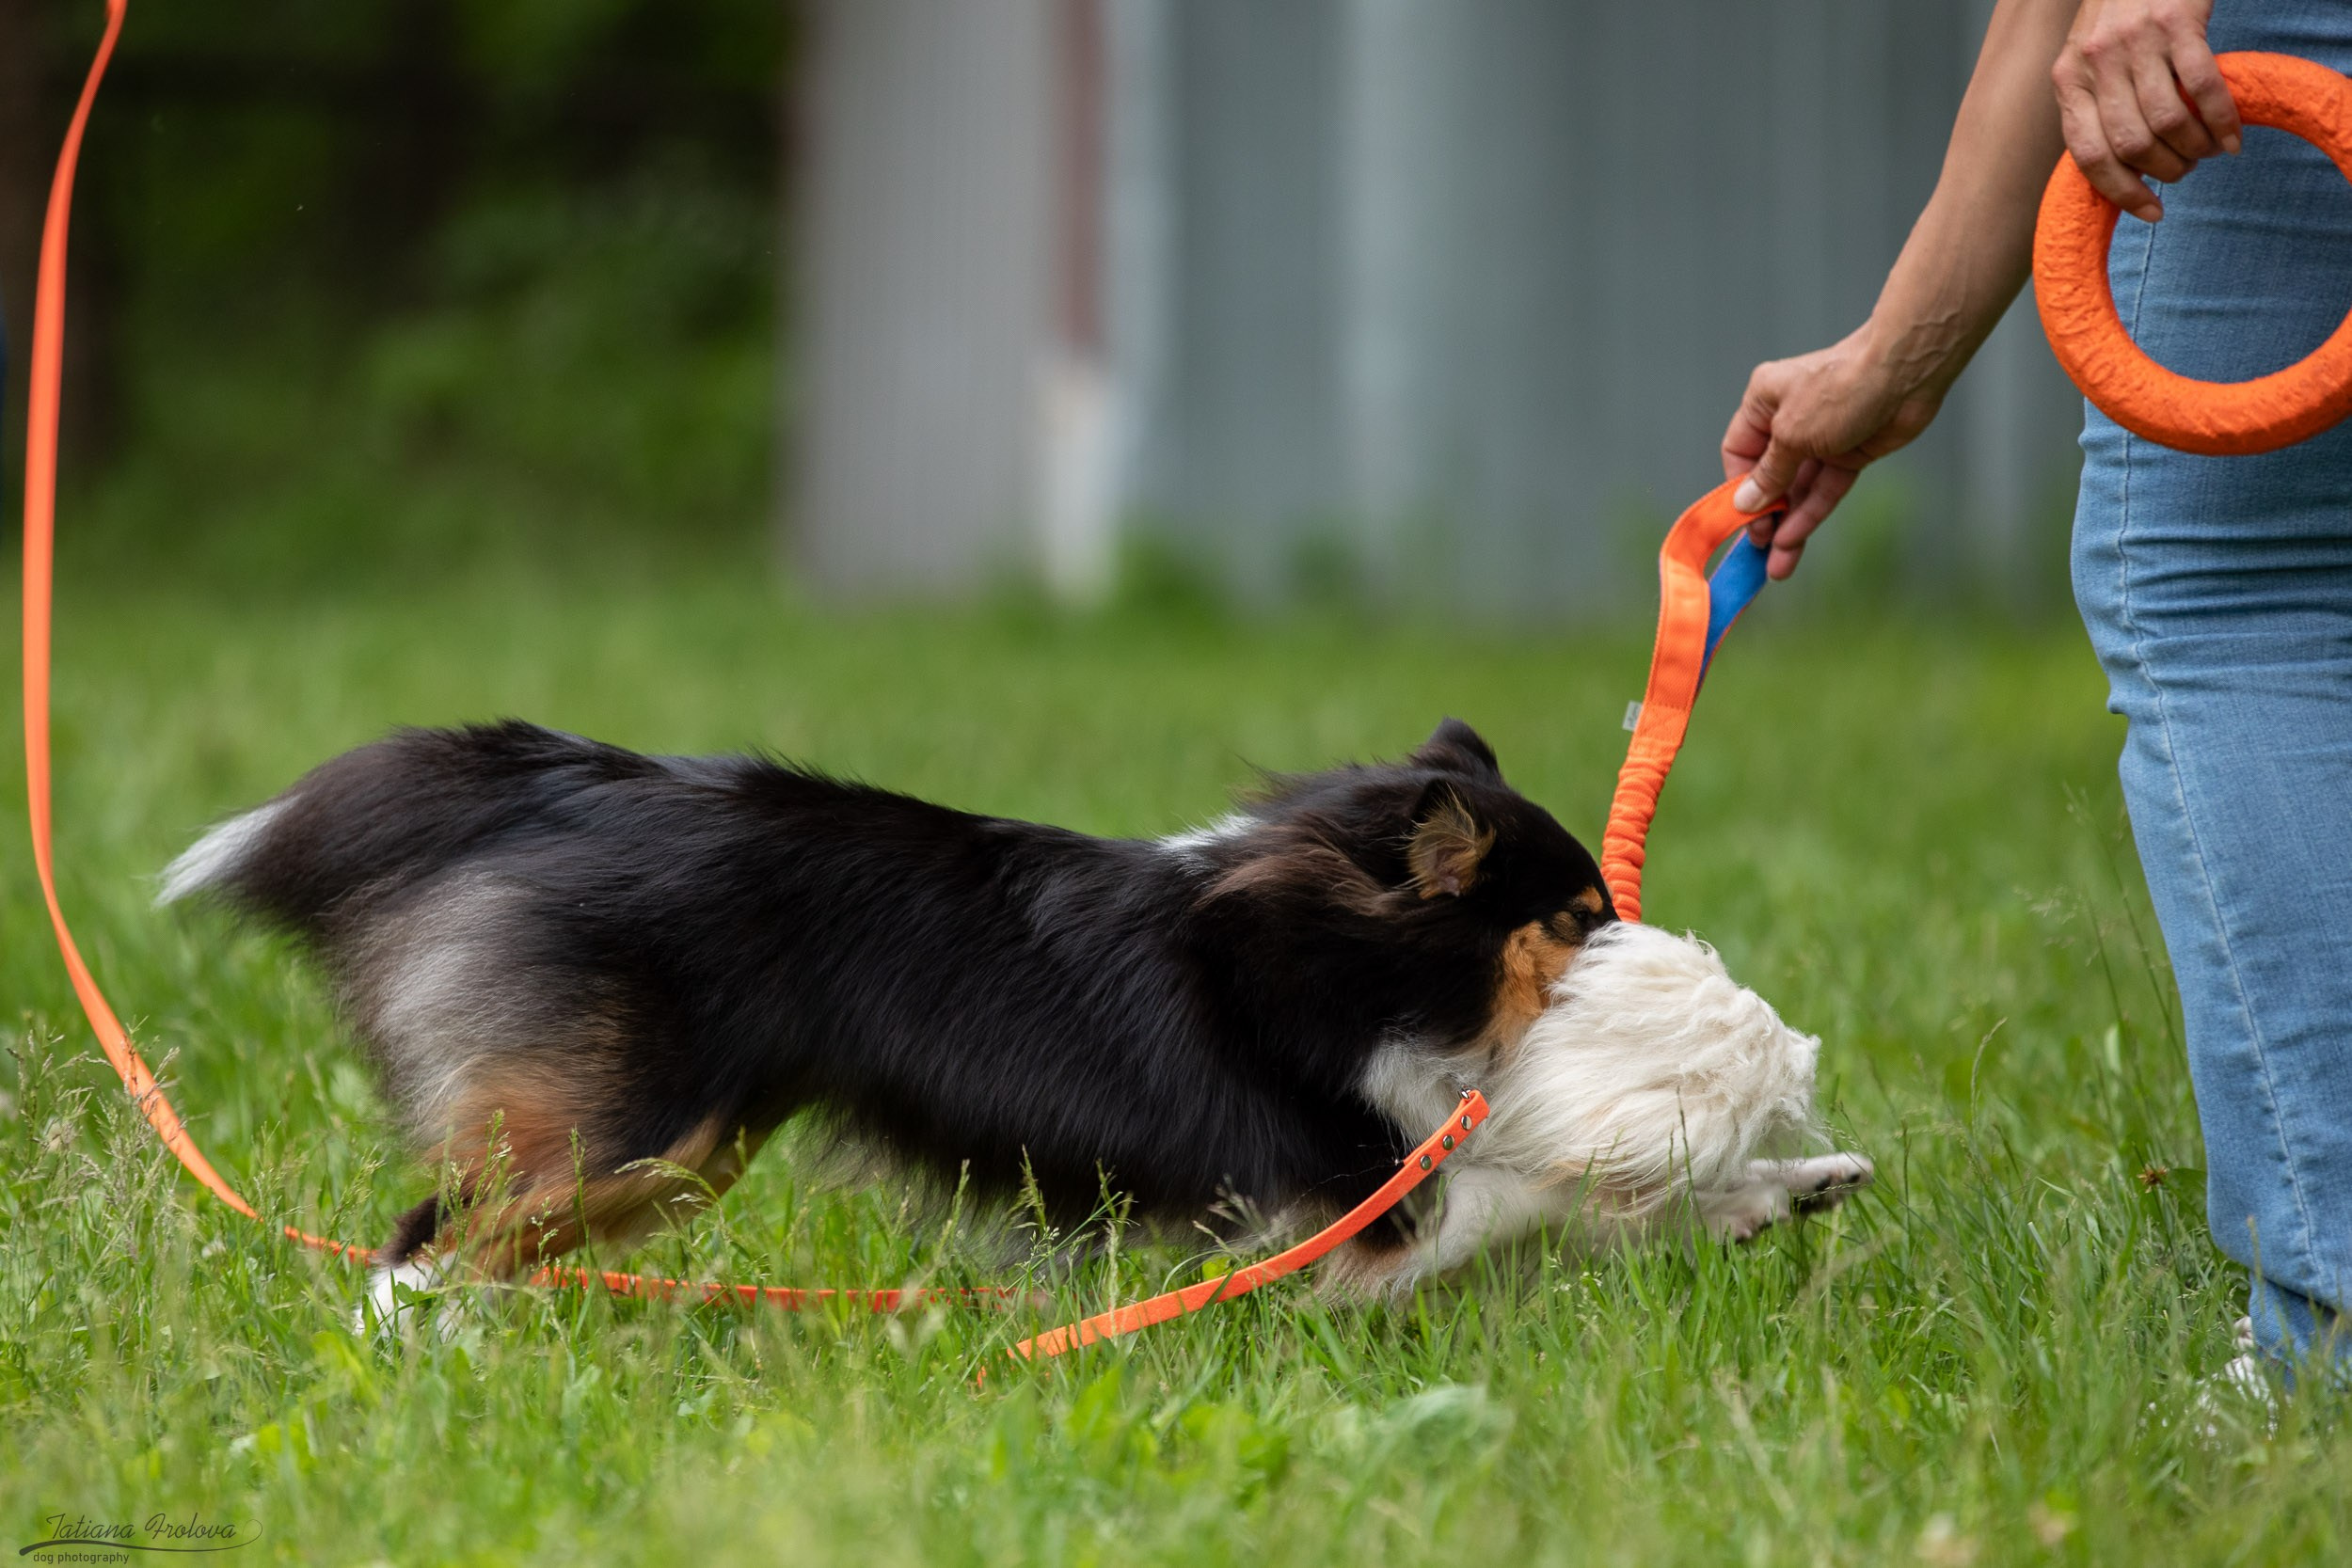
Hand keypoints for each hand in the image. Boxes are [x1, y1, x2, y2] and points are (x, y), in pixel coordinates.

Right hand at [1721, 327, 1946, 579]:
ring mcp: (1821, 439)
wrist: (1906, 374)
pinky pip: (1824, 489)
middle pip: (1770, 477)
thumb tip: (1745, 503)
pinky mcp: (1849, 454)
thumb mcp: (1792, 434)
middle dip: (1764, 516)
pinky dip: (1811, 514)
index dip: (1737, 489)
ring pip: (1798, 489)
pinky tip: (1796, 541)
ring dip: (1787, 526)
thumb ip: (1769, 474)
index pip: (1738, 453)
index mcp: (1764, 403)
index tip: (1740, 520)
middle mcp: (1789, 421)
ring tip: (1777, 565)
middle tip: (1760, 551)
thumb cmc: (1841, 389)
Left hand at [2051, 0, 2237, 222]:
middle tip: (2185, 170)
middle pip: (2131, 145)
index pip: (2087, 155)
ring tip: (2207, 152)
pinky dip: (2222, 122)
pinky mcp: (2178, 24)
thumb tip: (2118, 170)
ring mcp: (2136, 43)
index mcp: (2066, 81)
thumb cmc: (2116, 18)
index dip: (2121, 192)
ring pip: (2167, 122)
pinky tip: (2232, 139)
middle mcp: (2095, 63)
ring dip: (2194, 149)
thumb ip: (2092, 106)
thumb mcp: (2086, 62)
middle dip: (2165, 171)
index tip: (2151, 212)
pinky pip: (2203, 89)